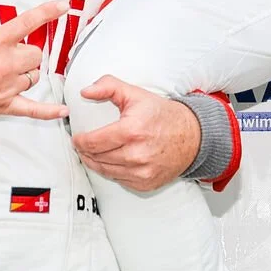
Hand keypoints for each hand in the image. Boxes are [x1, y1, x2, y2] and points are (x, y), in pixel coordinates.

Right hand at [0, 0, 67, 123]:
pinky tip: (62, 110)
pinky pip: (32, 110)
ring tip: (6, 73)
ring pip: (33, 77)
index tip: (62, 6)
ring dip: (25, 73)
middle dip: (25, 53)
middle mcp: (4, 65)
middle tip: (10, 54)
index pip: (28, 22)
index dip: (48, 12)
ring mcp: (5, 87)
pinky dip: (48, 111)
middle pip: (35, 55)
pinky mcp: (2, 106)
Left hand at [70, 77, 200, 191]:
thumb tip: (85, 91)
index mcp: (131, 131)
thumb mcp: (135, 94)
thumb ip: (108, 87)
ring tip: (93, 153)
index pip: (93, 142)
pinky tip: (112, 161)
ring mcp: (141, 172)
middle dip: (86, 151)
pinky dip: (112, 171)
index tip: (77, 138)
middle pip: (96, 158)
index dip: (80, 140)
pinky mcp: (145, 183)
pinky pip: (119, 180)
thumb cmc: (162, 115)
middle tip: (83, 145)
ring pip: (105, 171)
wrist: (192, 137)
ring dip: (96, 162)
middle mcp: (136, 155)